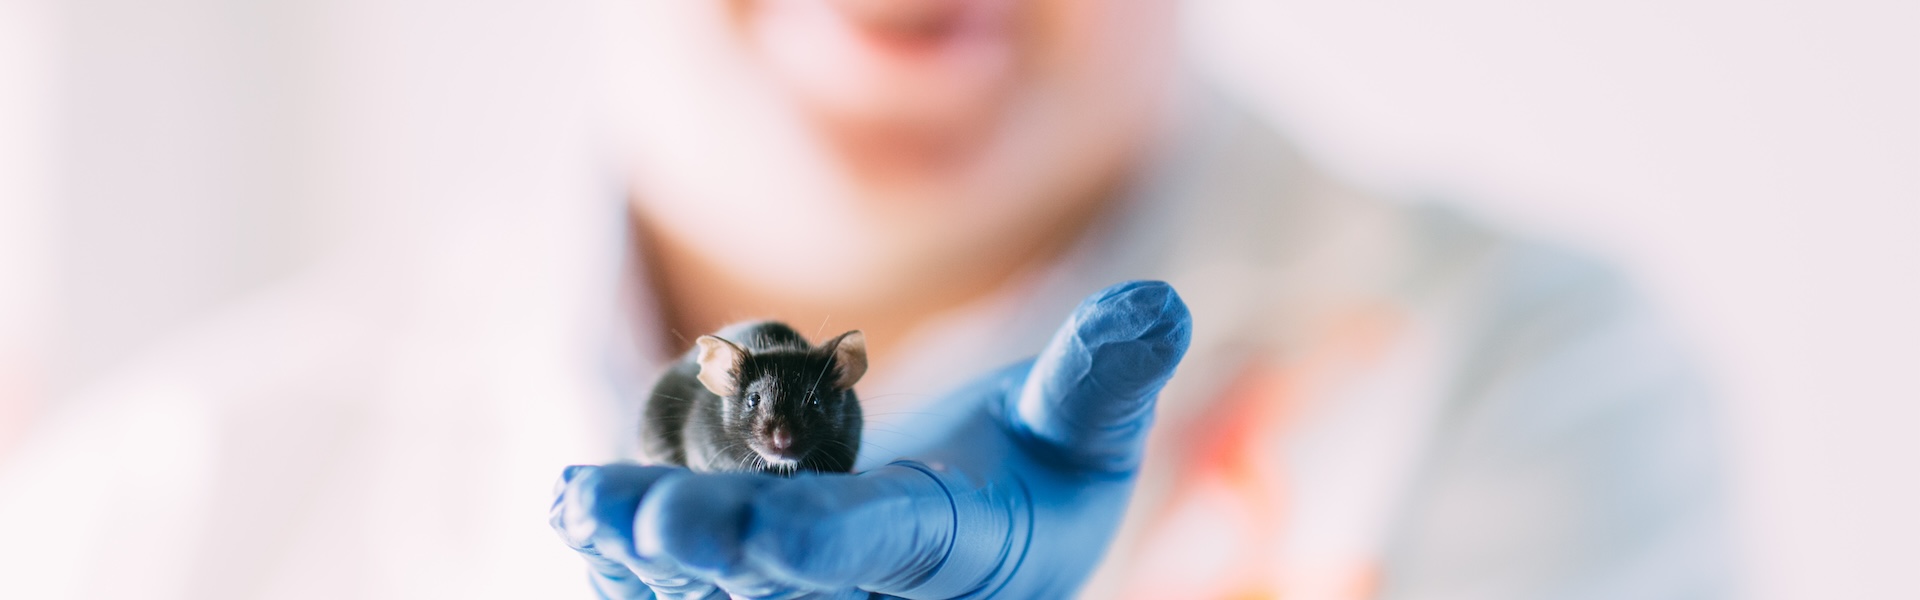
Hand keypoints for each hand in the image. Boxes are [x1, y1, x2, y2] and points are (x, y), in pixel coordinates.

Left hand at [551, 280, 1191, 598]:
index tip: (748, 528)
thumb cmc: (1046, 467)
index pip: (880, 549)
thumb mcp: (1089, 420)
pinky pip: (692, 596)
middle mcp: (880, 597)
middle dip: (701, 554)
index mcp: (957, 556)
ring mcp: (819, 598)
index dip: (815, 542)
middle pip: (782, 586)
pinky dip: (632, 563)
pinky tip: (579, 515)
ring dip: (642, 561)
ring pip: (721, 598)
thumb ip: (1106, 373)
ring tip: (578, 506)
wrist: (1001, 533)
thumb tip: (1157, 306)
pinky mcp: (769, 589)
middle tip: (625, 514)